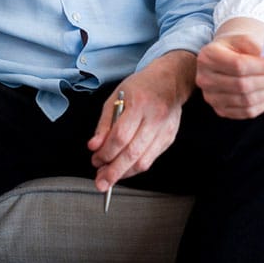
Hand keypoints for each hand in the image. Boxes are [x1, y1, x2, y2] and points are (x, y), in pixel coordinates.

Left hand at [87, 51, 193, 192]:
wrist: (169, 80)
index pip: (120, 136)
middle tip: (100, 182)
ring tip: (109, 177)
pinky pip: (151, 160)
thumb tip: (94, 147)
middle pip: (132, 153)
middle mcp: (154, 119)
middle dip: (113, 172)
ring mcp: (164, 130)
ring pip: (143, 161)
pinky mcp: (169, 138)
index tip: (95, 159)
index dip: (105, 152)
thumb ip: (104, 123)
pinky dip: (135, 168)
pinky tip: (124, 169)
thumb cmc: (140, 86)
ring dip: (124, 173)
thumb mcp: (116, 97)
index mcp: (139, 104)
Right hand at [196, 33, 263, 118]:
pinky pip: (245, 112)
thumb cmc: (233, 47)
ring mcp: (210, 97)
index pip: (239, 65)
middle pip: (243, 85)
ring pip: (246, 101)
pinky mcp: (219, 109)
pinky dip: (263, 105)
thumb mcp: (241, 39)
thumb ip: (256, 47)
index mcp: (208, 56)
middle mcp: (205, 78)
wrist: (220, 58)